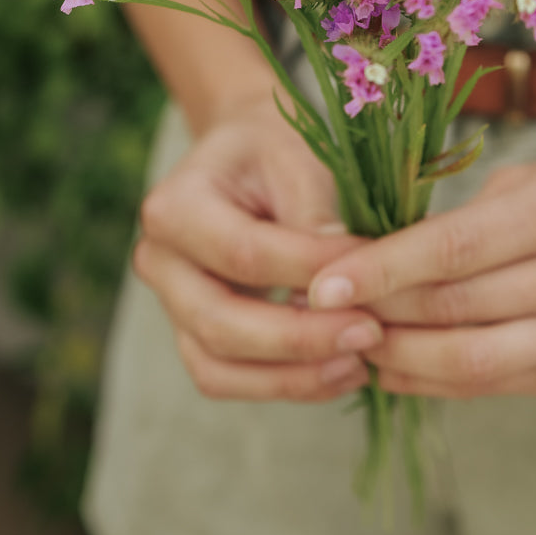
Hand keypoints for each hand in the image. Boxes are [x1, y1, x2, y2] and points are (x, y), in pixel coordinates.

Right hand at [133, 95, 380, 400]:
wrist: (246, 157)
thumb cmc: (275, 151)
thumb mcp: (297, 160)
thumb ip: (314, 218)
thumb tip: (347, 282)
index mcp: (173, 206)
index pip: (246, 255)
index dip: (312, 271)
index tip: (377, 274)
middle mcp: (158, 261)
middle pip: (221, 323)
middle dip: (301, 339)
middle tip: (371, 333)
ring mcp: (170, 304)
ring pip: (218, 366)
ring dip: (293, 377)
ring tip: (360, 363)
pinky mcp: (194, 333)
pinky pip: (229, 377)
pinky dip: (284, 384)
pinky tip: (341, 369)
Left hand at [308, 156, 535, 397]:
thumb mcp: (525, 180)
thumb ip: (457, 218)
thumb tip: (364, 253)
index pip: (456, 248)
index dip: (383, 268)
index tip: (321, 281)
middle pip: (455, 309)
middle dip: (378, 312)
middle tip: (319, 309)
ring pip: (468, 362)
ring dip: (396, 356)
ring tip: (347, 339)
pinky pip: (487, 385)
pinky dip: (428, 380)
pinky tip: (389, 363)